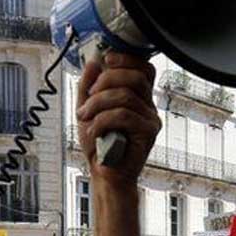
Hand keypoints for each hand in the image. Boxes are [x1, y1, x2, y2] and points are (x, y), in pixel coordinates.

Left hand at [75, 53, 160, 187]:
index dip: (127, 59)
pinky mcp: (148, 133)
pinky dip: (102, 120)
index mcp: (138, 99)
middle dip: (105, 80)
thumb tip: (93, 63)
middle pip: (135, 76)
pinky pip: (124, 115)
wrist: (105, 175)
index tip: (106, 59)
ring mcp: (150, 120)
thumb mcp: (88, 111)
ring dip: (98, 103)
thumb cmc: (99, 146)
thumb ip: (88, 87)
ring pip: (125, 96)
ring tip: (85, 117)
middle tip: (89, 97)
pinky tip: (94, 131)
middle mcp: (148, 107)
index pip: (143, 69)